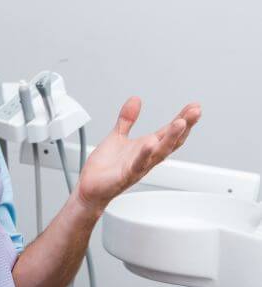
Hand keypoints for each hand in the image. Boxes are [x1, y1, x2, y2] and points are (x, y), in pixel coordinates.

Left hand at [77, 97, 201, 211]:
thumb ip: (127, 119)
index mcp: (147, 147)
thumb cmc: (106, 166)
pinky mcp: (126, 175)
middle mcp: (147, 157)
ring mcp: (138, 167)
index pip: (169, 131)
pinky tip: (150, 144)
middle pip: (171, 141)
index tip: (194, 106)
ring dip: (171, 138)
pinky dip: (144, 155)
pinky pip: (137, 165)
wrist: (91, 187)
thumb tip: (135, 100)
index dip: (182, 119)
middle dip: (184, 126)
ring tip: (181, 123)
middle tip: (196, 111)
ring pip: (159, 152)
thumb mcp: (118, 136)